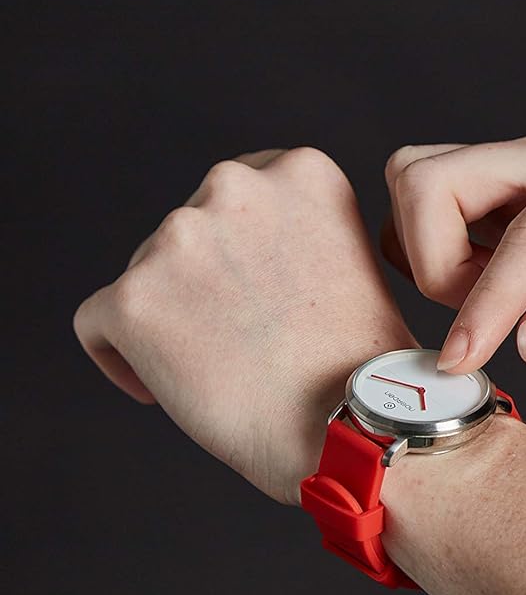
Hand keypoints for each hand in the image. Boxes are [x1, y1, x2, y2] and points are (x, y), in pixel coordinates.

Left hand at [73, 147, 418, 506]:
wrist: (350, 424)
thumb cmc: (358, 363)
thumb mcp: (347, 256)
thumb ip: (289, 231)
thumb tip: (229, 256)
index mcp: (300, 170)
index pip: (239, 193)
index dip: (241, 249)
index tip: (256, 294)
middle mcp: (234, 186)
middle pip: (189, 231)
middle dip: (204, 282)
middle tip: (238, 339)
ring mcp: (177, 237)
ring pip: (146, 275)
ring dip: (171, 316)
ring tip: (218, 370)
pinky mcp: (131, 296)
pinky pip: (97, 323)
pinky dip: (122, 356)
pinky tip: (161, 388)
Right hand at [380, 120, 525, 374]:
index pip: (524, 232)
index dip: (483, 305)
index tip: (462, 364)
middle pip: (434, 175)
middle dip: (432, 259)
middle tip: (479, 323)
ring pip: (424, 178)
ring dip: (428, 251)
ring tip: (486, 303)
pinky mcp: (523, 186)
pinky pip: (441, 200)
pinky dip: (437, 248)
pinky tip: (489, 290)